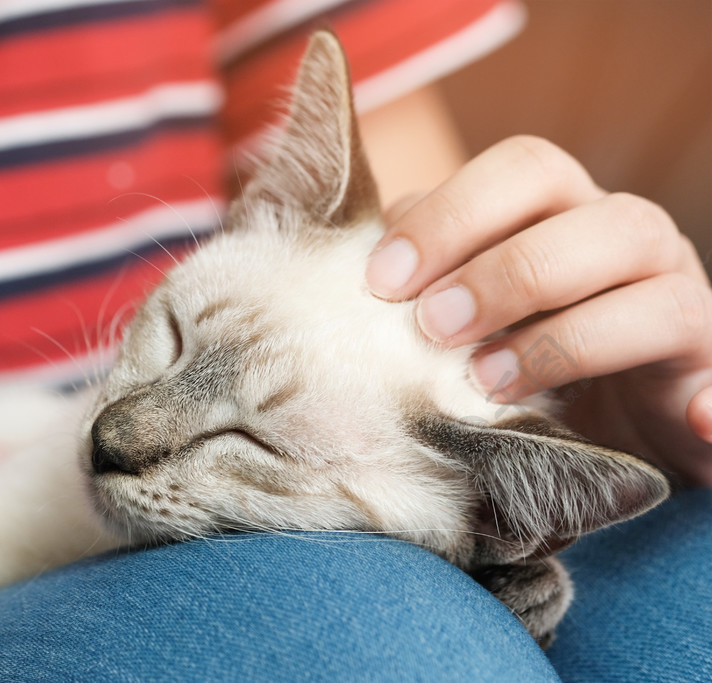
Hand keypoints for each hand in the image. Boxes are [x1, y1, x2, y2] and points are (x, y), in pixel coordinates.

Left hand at [365, 135, 711, 485]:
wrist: (612, 417)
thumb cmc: (516, 343)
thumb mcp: (465, 302)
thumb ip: (427, 273)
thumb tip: (359, 266)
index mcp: (566, 210)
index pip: (522, 171)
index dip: (451, 214)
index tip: (382, 279)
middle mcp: (630, 244)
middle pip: (593, 221)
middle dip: (504, 271)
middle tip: (432, 326)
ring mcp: (682, 306)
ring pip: (654, 297)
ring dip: (567, 339)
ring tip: (489, 382)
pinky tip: (691, 414)